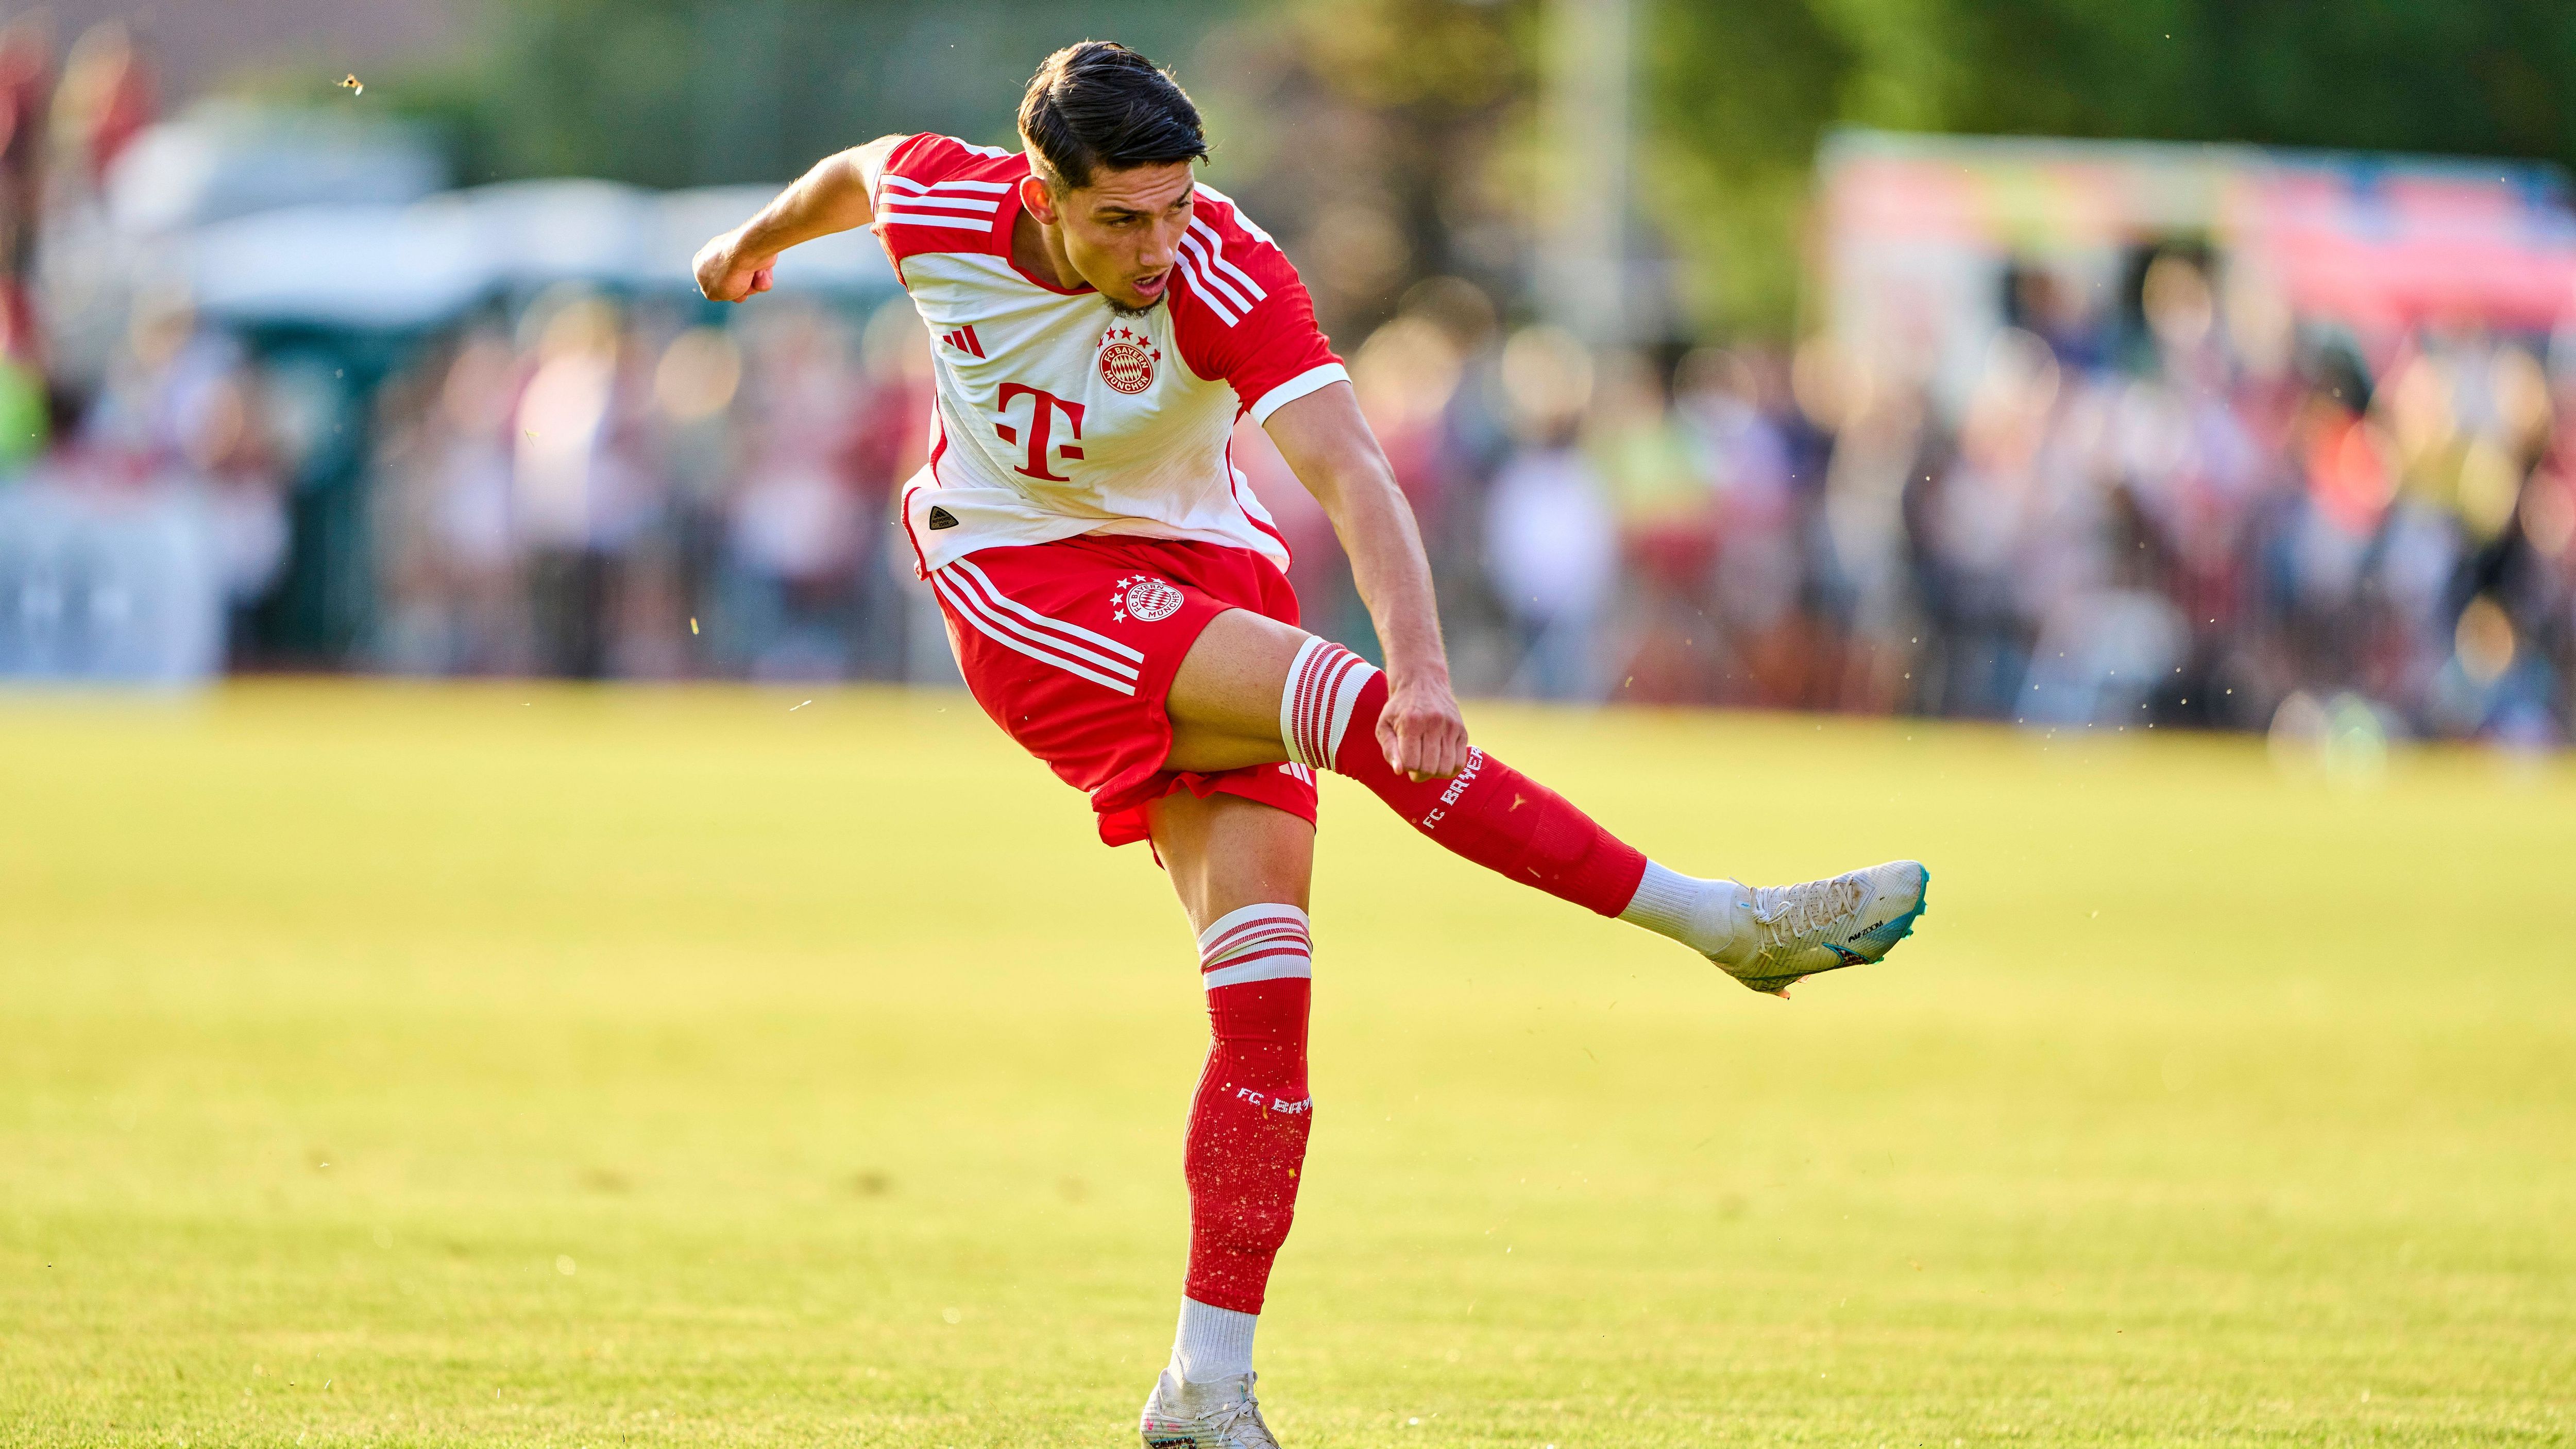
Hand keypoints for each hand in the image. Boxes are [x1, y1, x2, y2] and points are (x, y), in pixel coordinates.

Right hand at [693, 229, 775, 301]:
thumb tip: (724, 291)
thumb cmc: (728, 272)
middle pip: (733, 286)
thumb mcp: (711, 293)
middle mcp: (718, 256)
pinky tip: (760, 273)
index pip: (711, 286)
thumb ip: (713, 294)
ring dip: (753, 286)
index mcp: (700, 263)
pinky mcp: (757, 255)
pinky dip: (763, 279)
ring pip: (749, 283)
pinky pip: (762, 276)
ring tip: (751, 277)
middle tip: (741, 285)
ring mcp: (739, 254)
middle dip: (740, 291)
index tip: (725, 289)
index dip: (721, 292)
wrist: (749, 251)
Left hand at [1376, 667, 1468, 781]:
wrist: (1422, 680)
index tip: (1405, 762)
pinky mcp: (1462, 730)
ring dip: (1435, 773)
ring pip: (1446, 768)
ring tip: (1428, 764)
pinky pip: (1460, 762)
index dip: (1406, 768)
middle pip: (1429, 768)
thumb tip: (1399, 771)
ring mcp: (1450, 727)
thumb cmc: (1399, 707)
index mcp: (1411, 723)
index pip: (1410, 763)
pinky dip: (1450, 769)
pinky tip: (1441, 762)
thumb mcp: (1384, 724)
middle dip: (1420, 774)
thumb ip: (1389, 749)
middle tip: (1416, 766)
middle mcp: (1433, 724)